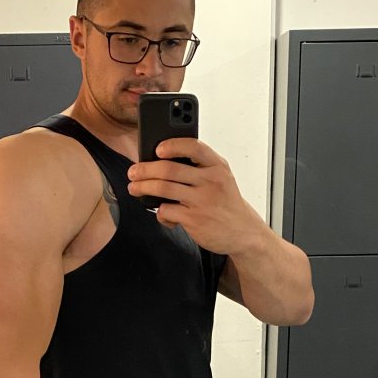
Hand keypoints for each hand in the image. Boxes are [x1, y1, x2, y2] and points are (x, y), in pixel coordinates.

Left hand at [127, 137, 266, 256]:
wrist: (244, 232)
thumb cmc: (226, 203)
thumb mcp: (221, 179)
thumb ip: (199, 167)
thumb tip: (162, 161)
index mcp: (217, 166)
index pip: (194, 147)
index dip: (172, 145)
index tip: (157, 148)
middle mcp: (211, 181)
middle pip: (169, 169)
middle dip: (145, 170)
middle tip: (133, 172)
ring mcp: (203, 201)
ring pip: (163, 189)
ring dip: (143, 187)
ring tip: (134, 187)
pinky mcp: (195, 220)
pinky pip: (166, 211)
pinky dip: (159, 212)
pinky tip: (161, 212)